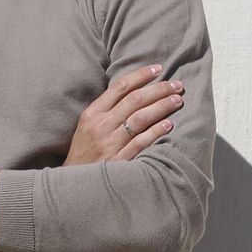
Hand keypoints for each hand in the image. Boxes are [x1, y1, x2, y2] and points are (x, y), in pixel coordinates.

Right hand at [65, 63, 186, 165]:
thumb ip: (106, 109)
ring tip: (177, 100)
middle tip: (177, 85)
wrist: (74, 181)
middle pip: (135, 100)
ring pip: (140, 118)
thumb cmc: (84, 151)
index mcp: (92, 114)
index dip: (141, 76)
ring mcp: (109, 143)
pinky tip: (169, 124)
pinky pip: (140, 142)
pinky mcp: (118, 160)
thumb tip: (134, 91)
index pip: (120, 87)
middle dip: (158, 89)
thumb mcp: (86, 126)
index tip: (158, 69)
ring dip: (161, 107)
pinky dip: (155, 132)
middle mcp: (101, 126)